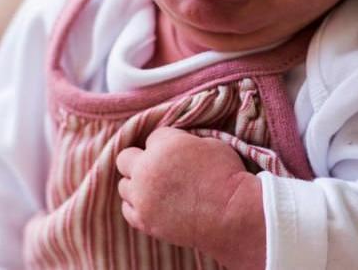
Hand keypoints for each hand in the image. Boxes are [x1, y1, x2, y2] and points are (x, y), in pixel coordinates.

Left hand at [115, 128, 264, 269]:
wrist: (233, 215)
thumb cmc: (228, 176)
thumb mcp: (210, 143)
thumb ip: (184, 141)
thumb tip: (175, 145)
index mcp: (164, 145)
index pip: (153, 137)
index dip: (167, 144)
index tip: (179, 153)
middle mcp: (146, 169)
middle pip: (125, 158)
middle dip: (140, 159)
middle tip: (159, 167)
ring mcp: (142, 198)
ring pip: (124, 185)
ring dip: (137, 184)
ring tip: (157, 188)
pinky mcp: (144, 221)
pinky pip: (128, 209)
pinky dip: (137, 205)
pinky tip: (153, 204)